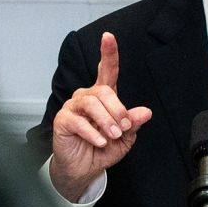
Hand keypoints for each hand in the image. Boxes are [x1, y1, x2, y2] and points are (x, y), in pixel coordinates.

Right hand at [48, 32, 151, 201]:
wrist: (84, 169)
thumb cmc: (102, 149)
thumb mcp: (125, 137)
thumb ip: (133, 123)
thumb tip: (145, 112)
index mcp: (103, 97)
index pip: (106, 70)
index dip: (108, 53)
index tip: (108, 37)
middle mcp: (86, 97)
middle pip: (103, 91)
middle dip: (117, 110)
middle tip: (123, 127)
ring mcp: (72, 108)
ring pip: (91, 103)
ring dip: (106, 121)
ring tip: (112, 135)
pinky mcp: (62, 121)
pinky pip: (78, 121)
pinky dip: (92, 132)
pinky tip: (99, 141)